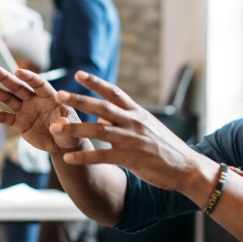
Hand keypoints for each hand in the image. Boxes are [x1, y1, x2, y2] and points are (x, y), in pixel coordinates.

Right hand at [0, 63, 82, 153]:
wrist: (63, 144)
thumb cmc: (71, 132)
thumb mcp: (72, 130)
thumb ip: (66, 124)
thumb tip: (60, 123)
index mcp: (49, 96)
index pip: (38, 84)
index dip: (29, 77)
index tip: (18, 71)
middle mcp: (35, 100)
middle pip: (18, 86)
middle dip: (5, 77)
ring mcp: (25, 110)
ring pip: (8, 99)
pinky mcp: (19, 123)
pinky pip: (4, 118)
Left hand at [49, 71, 218, 195]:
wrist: (187, 167)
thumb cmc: (165, 148)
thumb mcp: (147, 127)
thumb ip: (124, 119)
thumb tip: (101, 114)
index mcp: (138, 112)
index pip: (114, 92)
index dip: (96, 82)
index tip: (78, 73)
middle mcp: (134, 122)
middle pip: (102, 107)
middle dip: (79, 100)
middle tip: (58, 95)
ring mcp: (132, 140)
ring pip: (99, 130)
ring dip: (75, 128)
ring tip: (55, 127)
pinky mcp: (131, 159)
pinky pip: (102, 156)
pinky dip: (84, 156)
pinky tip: (68, 158)